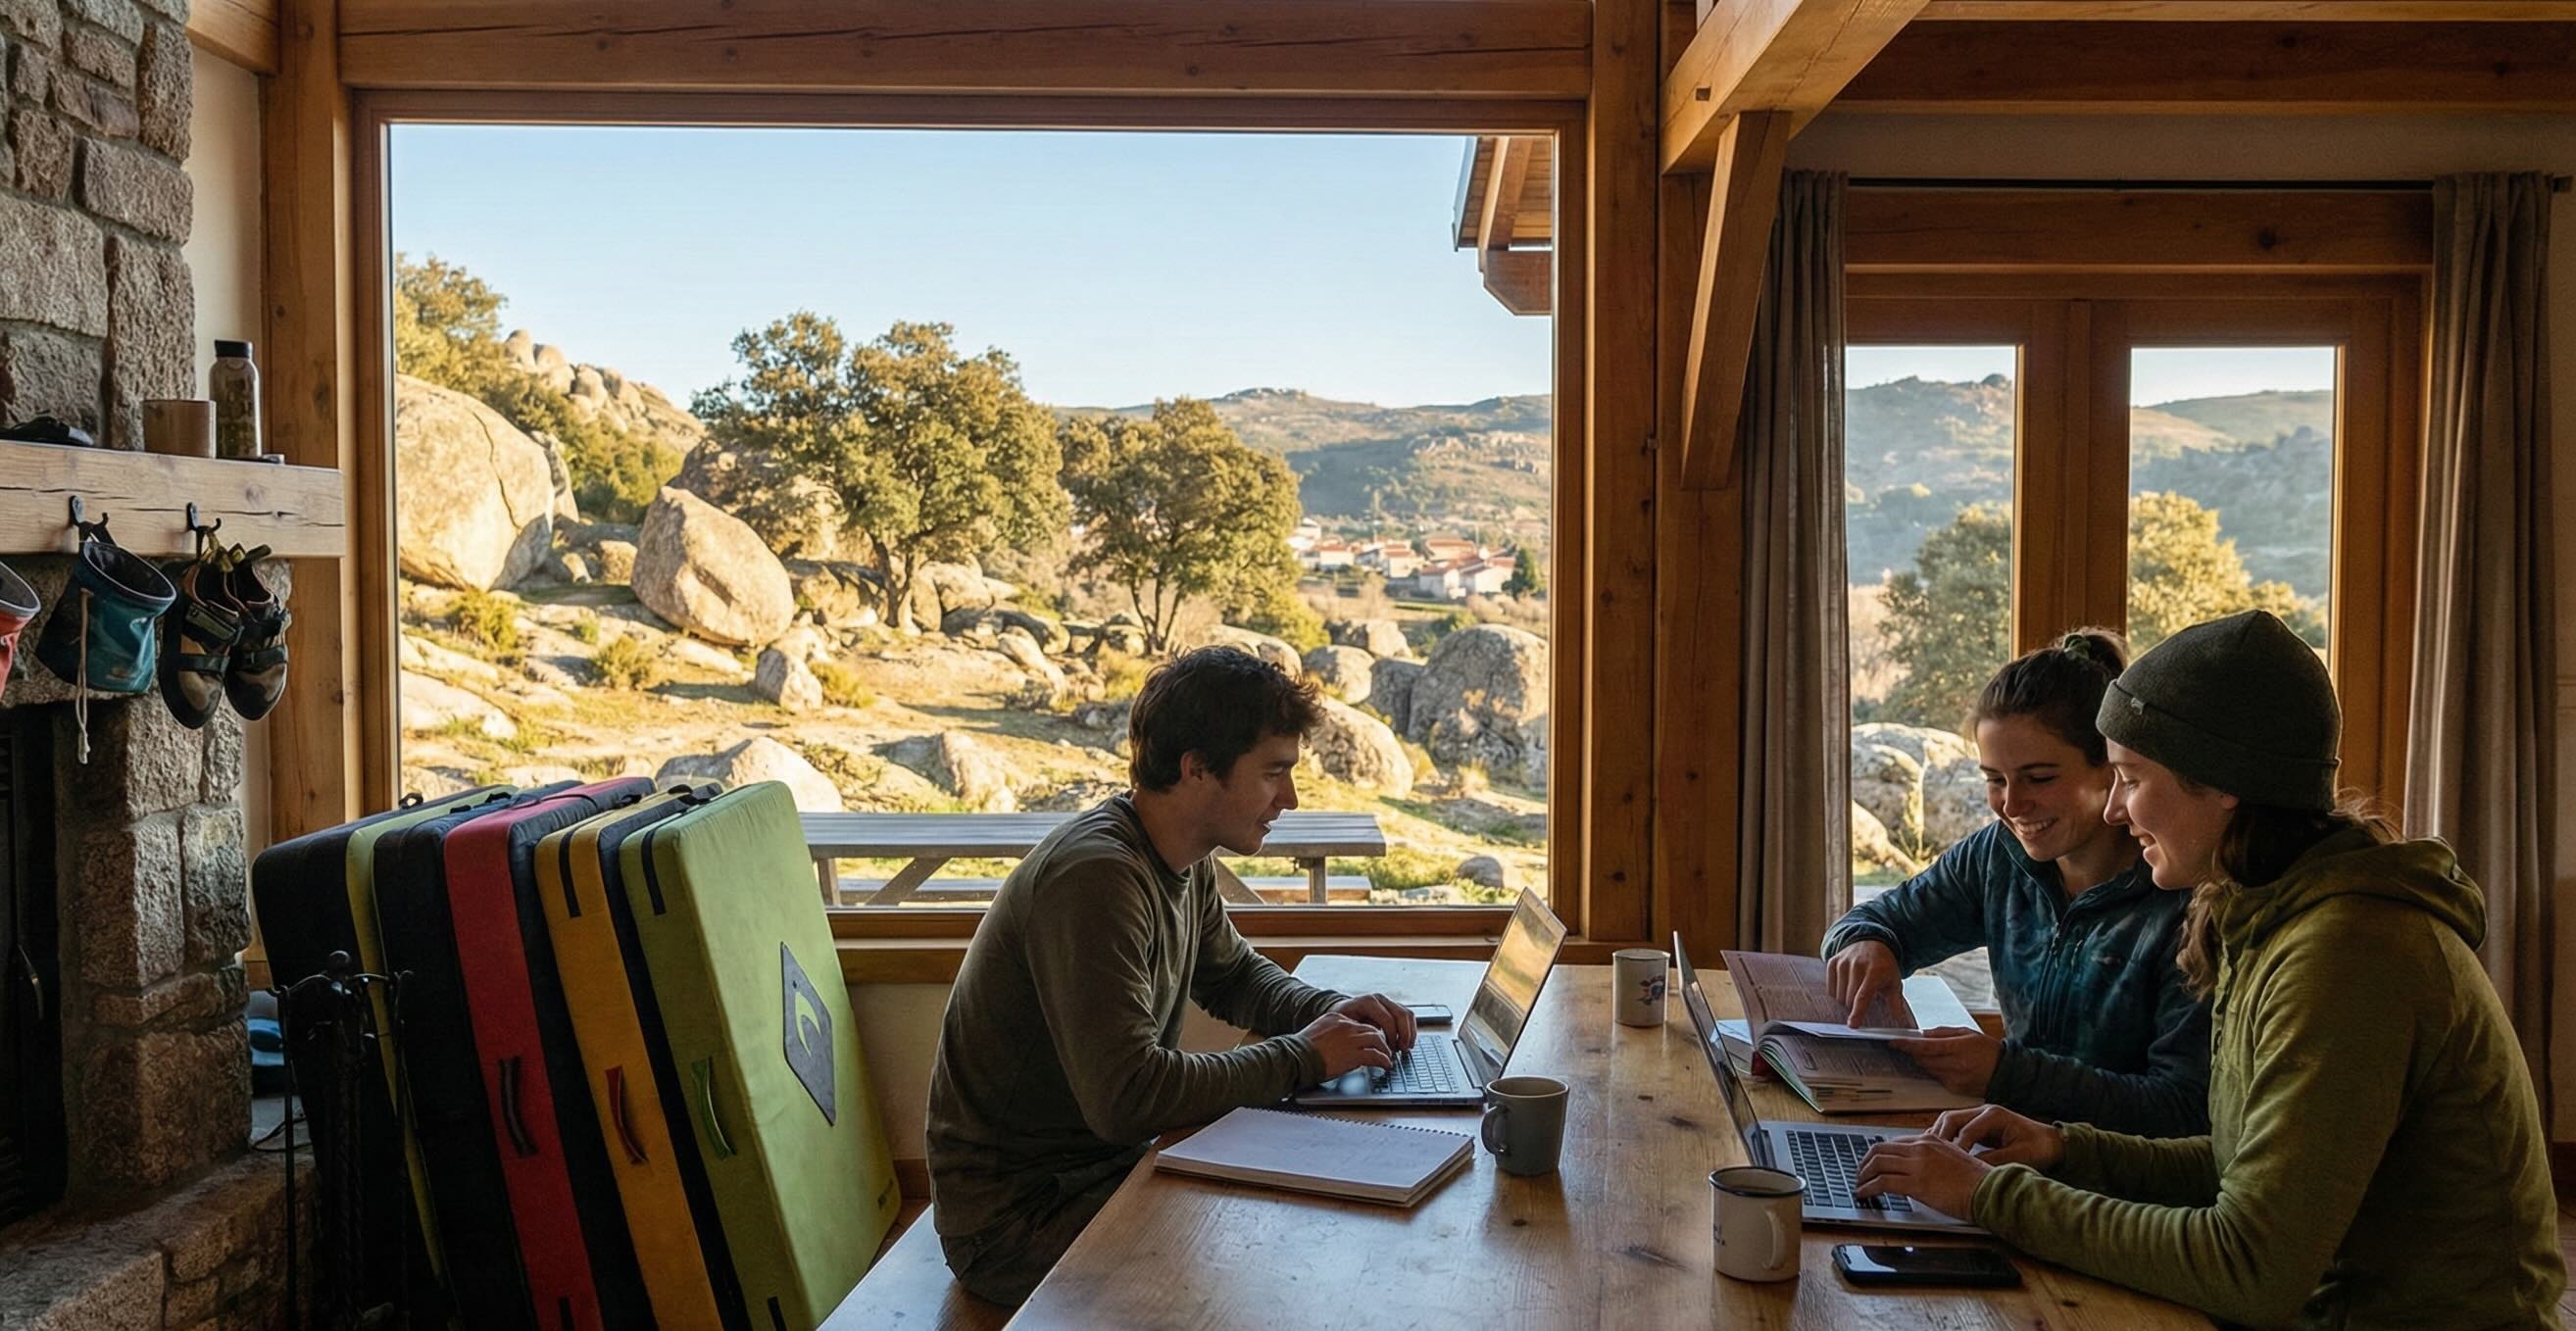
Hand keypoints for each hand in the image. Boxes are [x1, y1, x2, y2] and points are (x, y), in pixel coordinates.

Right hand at [1300, 1012, 1393, 1078]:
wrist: (1295, 1058)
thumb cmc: (1300, 1052)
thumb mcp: (1317, 1036)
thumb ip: (1331, 1036)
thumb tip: (1339, 1046)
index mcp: (1336, 1019)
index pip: (1359, 1023)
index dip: (1369, 1033)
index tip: (1373, 1041)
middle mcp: (1346, 1026)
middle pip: (1372, 1029)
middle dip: (1381, 1040)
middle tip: (1385, 1049)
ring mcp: (1351, 1039)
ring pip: (1377, 1040)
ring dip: (1384, 1050)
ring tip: (1387, 1058)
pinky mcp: (1354, 1054)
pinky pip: (1375, 1055)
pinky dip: (1383, 1061)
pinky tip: (1385, 1066)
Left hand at [1328, 993, 1417, 1053]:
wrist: (1342, 1011)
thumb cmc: (1342, 1021)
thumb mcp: (1345, 1026)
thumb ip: (1357, 1033)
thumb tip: (1370, 1046)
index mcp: (1367, 1002)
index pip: (1387, 1019)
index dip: (1391, 1036)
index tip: (1389, 1050)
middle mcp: (1379, 999)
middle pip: (1400, 1015)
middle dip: (1404, 1034)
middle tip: (1402, 1050)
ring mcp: (1387, 1001)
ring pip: (1407, 1014)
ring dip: (1409, 1032)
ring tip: (1405, 1047)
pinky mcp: (1393, 1007)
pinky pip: (1408, 1016)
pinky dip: (1410, 1030)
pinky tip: (1407, 1042)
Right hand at [1826, 941, 1912, 1027]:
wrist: (1871, 942)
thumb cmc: (1884, 967)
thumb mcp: (1894, 982)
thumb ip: (1895, 1003)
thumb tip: (1901, 1023)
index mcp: (1875, 972)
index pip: (1863, 996)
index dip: (1858, 1012)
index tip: (1852, 1025)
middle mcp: (1857, 965)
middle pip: (1849, 999)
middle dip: (1855, 1007)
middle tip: (1864, 999)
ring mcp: (1843, 963)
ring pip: (1838, 996)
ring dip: (1846, 1000)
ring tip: (1856, 990)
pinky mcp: (1833, 962)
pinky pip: (1831, 989)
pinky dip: (1838, 992)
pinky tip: (1847, 985)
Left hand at [1853, 1136, 1990, 1220]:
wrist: (1990, 1190)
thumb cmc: (1978, 1180)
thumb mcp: (1954, 1158)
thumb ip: (1935, 1157)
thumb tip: (1921, 1167)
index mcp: (1930, 1139)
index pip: (1895, 1142)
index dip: (1880, 1154)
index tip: (1873, 1163)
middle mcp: (1921, 1147)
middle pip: (1880, 1149)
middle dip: (1865, 1163)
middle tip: (1861, 1174)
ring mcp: (1917, 1164)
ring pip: (1877, 1164)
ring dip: (1863, 1176)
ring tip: (1859, 1185)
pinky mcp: (1916, 1183)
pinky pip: (1882, 1182)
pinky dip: (1868, 1188)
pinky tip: (1865, 1194)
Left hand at [1887, 1027, 2001, 1095]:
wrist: (2007, 1073)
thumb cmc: (1987, 1050)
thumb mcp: (1968, 1034)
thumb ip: (1944, 1033)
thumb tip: (1924, 1034)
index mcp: (1958, 1048)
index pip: (1925, 1047)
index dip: (1906, 1045)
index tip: (1893, 1042)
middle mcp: (1955, 1065)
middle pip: (1923, 1060)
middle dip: (1914, 1053)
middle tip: (1909, 1046)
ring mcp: (1955, 1079)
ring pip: (1928, 1070)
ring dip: (1924, 1062)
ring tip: (1930, 1054)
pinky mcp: (1955, 1089)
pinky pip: (1937, 1079)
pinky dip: (1935, 1071)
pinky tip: (1944, 1066)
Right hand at [1924, 1103, 2063, 1169]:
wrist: (2053, 1143)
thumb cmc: (2041, 1147)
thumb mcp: (2021, 1156)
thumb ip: (1996, 1160)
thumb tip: (1971, 1168)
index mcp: (1994, 1115)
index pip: (1966, 1130)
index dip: (1956, 1148)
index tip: (1949, 1165)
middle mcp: (1984, 1112)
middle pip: (1951, 1118)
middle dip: (1940, 1137)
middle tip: (1931, 1156)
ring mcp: (1980, 1116)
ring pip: (1949, 1121)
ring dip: (1939, 1136)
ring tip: (1930, 1154)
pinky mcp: (1979, 1125)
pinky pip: (1955, 1128)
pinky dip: (1946, 1138)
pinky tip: (1940, 1152)